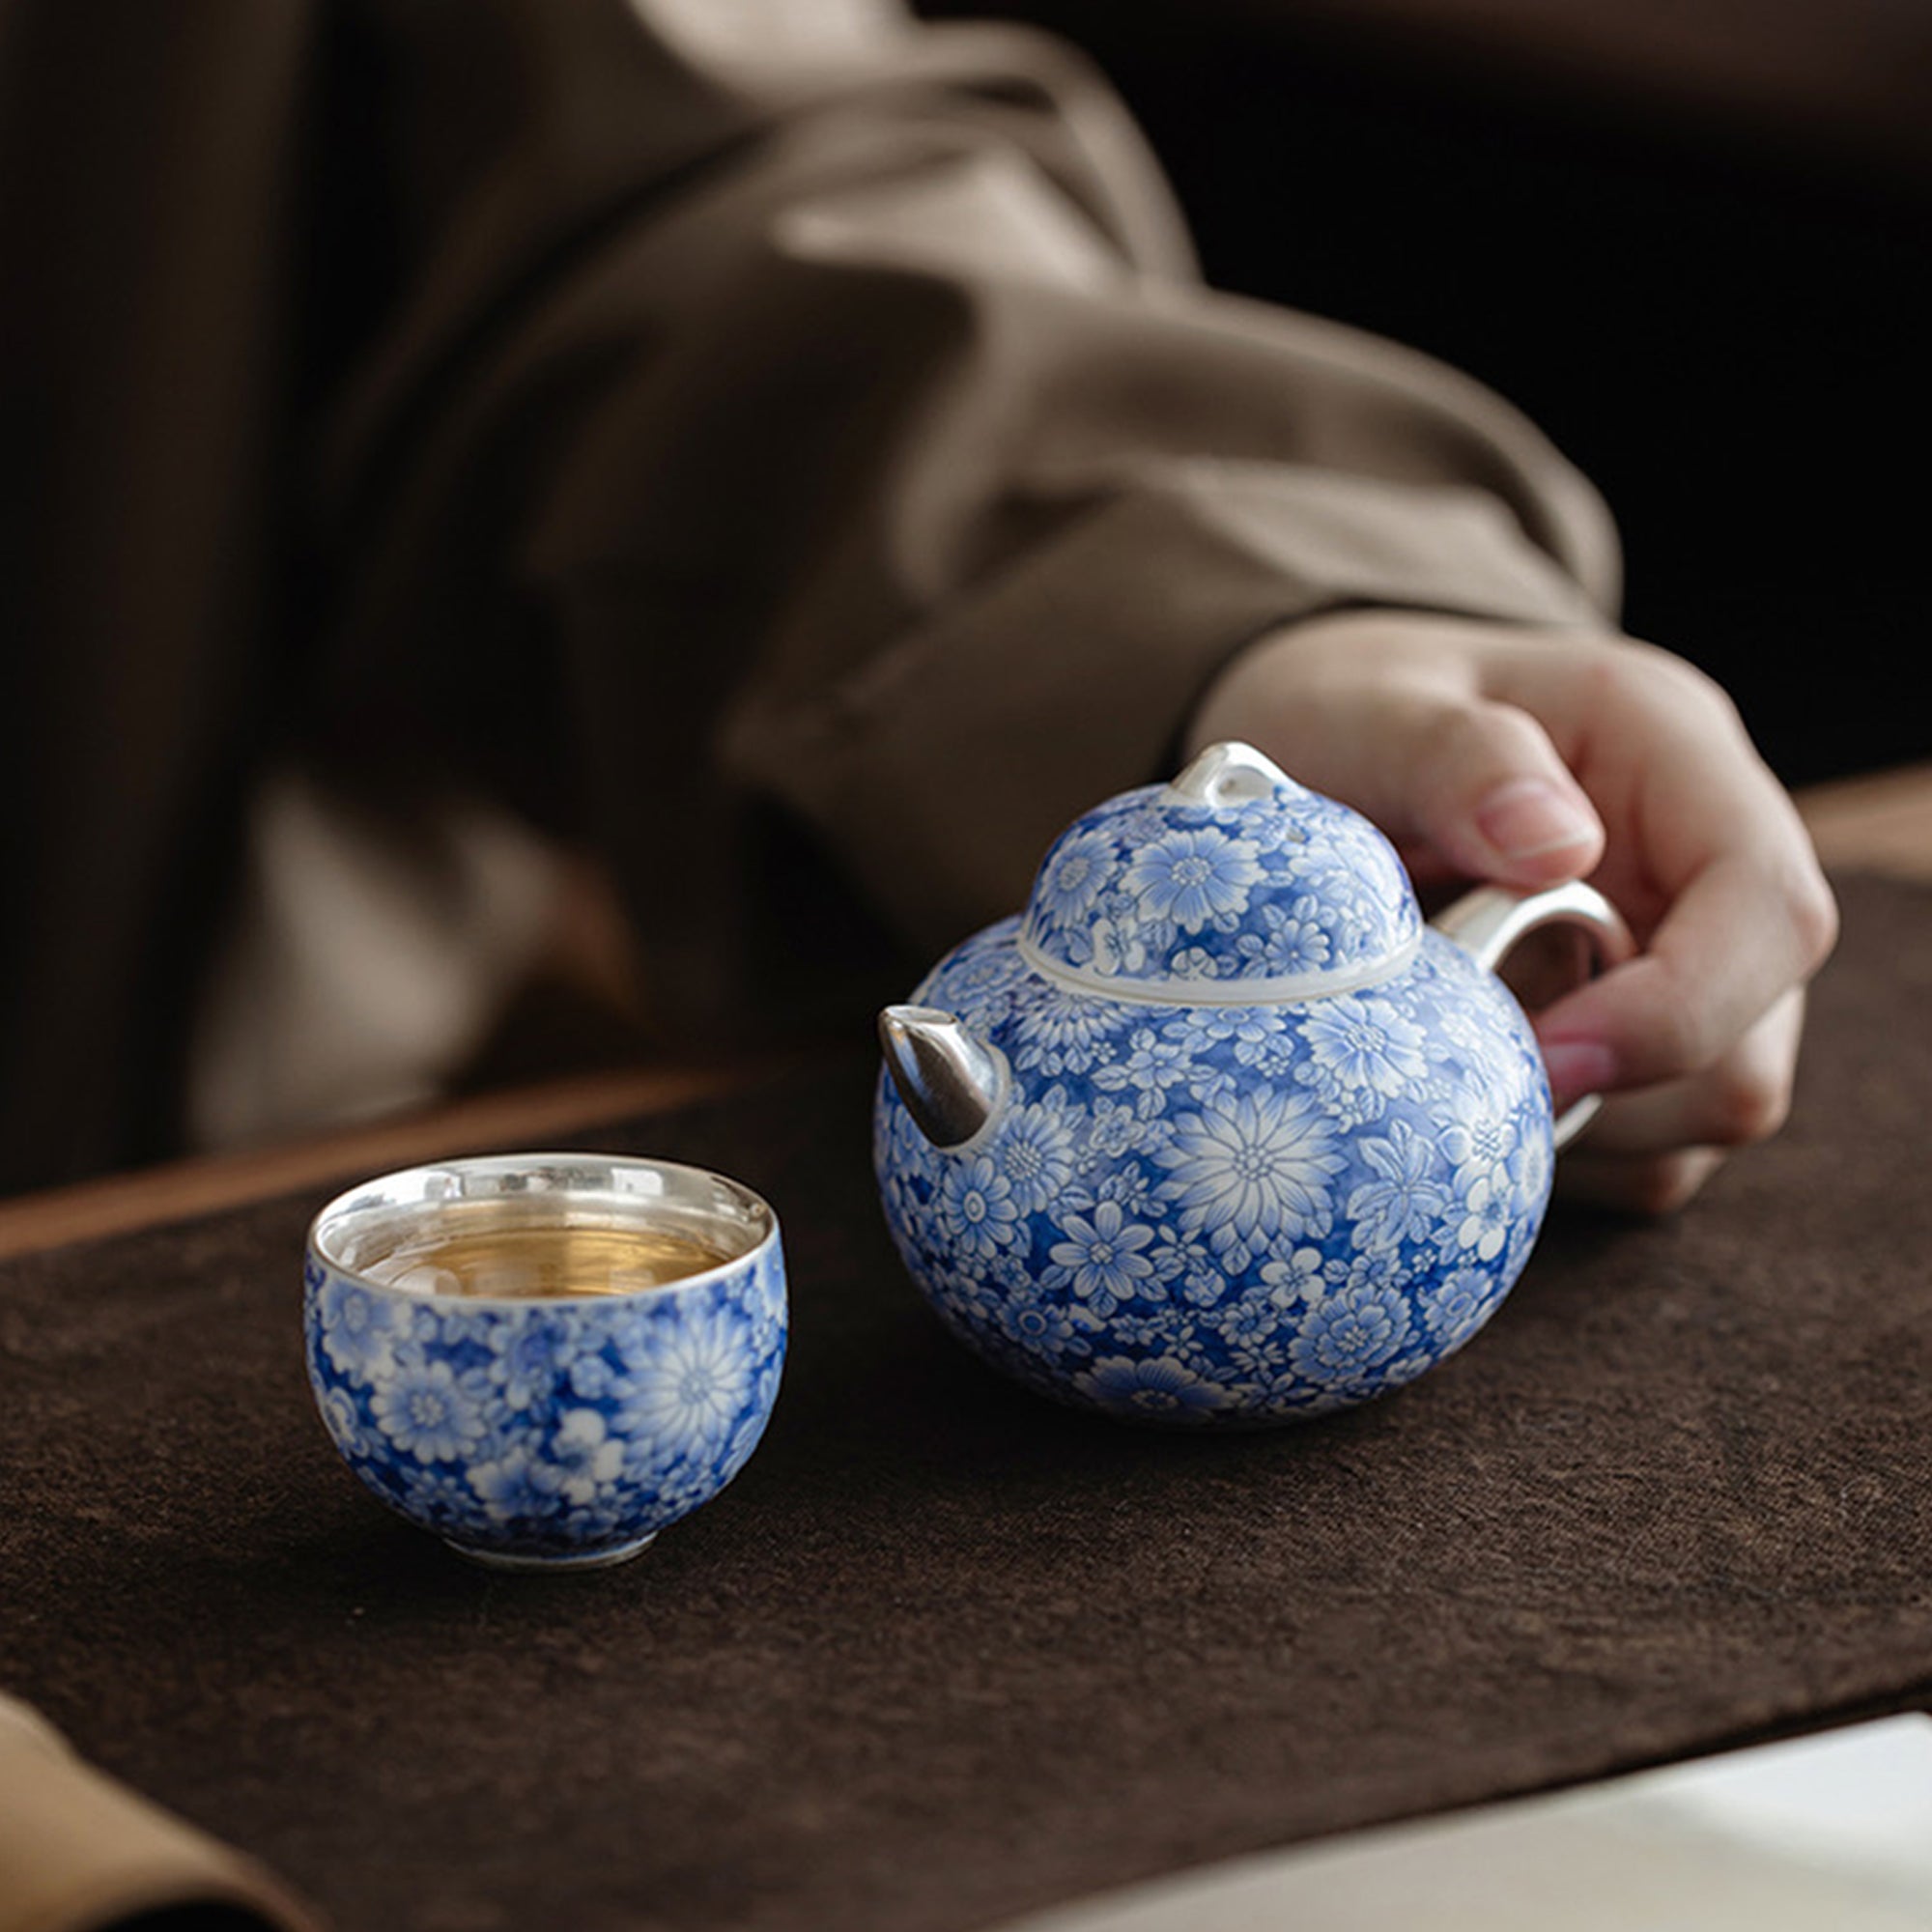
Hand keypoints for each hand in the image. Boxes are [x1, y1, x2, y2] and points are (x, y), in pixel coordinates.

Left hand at [1183, 610, 1838, 1211]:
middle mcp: (1700, 874)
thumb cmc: (1351, 718)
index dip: (1679, 1012)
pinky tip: (1451, 1087)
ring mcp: (1677, 970)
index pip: (1768, 911)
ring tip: (1433, 1053)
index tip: (1543, 1051)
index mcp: (1671, 758)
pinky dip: (1543, 1148)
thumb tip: (1553, 840)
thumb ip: (1454, 756)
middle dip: (1604, 1089)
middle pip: (1745, 1049)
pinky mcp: (1631, 1054)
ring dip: (1565, 1124)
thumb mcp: (1368, 709)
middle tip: (1450, 1062)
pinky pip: (1630, 1158)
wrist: (1316, 751)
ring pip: (1691, 1118)